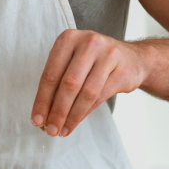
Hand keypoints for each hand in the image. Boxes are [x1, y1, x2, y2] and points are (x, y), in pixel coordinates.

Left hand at [31, 29, 148, 137]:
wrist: (132, 59)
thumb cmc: (93, 61)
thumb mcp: (72, 62)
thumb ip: (57, 82)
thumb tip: (42, 114)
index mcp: (68, 38)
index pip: (51, 74)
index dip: (42, 100)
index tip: (36, 120)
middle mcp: (88, 43)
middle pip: (68, 84)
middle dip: (57, 111)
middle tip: (50, 130)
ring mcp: (108, 55)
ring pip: (86, 93)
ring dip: (71, 116)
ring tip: (62, 130)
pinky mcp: (122, 70)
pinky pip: (100, 97)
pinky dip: (85, 113)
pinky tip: (75, 122)